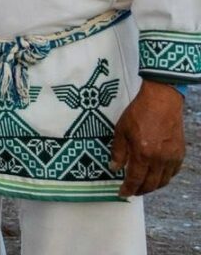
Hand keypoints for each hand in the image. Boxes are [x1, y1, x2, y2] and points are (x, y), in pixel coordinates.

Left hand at [112, 80, 185, 196]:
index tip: (122, 193)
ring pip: (163, 181)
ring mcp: (172, 157)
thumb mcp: (121, 131)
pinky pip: (173, 172)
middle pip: (151, 184)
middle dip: (140, 191)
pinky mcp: (180, 153)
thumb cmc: (139, 113)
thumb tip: (114, 168)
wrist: (161, 101)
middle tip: (132, 191)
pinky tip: (157, 175)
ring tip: (143, 185)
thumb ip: (118, 152)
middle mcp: (160, 159)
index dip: (128, 189)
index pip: (135, 179)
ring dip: (153, 186)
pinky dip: (164, 177)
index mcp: (143, 154)